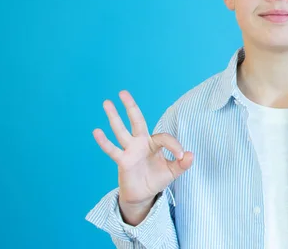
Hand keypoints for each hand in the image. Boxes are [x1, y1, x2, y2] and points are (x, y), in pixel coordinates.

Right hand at [92, 90, 193, 206]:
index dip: (174, 146)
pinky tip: (97, 131)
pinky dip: (104, 142)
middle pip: (136, 121)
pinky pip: (112, 150)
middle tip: (123, 92)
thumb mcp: (173, 172)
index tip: (181, 157)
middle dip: (131, 107)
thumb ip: (183, 164)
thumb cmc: (157, 179)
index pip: (164, 138)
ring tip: (106, 102)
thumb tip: (190, 155)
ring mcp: (130, 151)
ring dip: (114, 117)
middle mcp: (141, 143)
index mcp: (154, 143)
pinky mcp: (123, 161)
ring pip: (121, 131)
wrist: (143, 195)